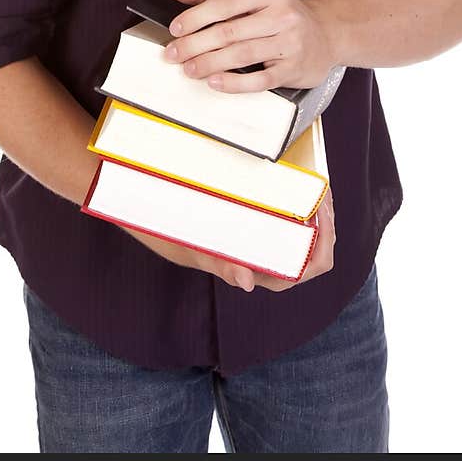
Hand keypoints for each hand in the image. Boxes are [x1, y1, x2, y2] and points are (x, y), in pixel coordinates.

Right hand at [125, 185, 334, 292]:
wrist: (137, 199)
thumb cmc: (163, 228)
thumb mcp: (190, 246)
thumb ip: (218, 262)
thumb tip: (246, 283)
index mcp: (249, 269)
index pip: (299, 271)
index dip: (321, 246)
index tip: (323, 213)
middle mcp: (256, 255)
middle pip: (307, 251)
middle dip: (324, 225)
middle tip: (324, 192)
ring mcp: (252, 235)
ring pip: (298, 231)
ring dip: (312, 211)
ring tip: (316, 183)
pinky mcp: (245, 215)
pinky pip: (281, 212)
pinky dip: (295, 199)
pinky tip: (296, 178)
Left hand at [158, 0, 338, 92]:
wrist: (326, 34)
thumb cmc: (277, 14)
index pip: (225, 3)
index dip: (196, 17)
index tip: (175, 29)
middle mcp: (282, 14)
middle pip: (230, 31)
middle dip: (196, 44)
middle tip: (174, 54)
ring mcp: (290, 43)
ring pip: (243, 55)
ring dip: (210, 64)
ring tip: (189, 69)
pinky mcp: (294, 69)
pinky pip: (260, 80)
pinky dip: (235, 83)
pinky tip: (215, 82)